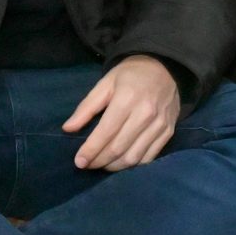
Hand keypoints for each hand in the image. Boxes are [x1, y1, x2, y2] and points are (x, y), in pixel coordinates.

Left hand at [63, 55, 179, 170]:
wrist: (164, 68)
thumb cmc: (130, 75)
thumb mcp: (105, 83)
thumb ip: (86, 107)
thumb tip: (67, 129)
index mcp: (127, 99)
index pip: (106, 132)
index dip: (91, 150)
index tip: (79, 161)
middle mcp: (145, 114)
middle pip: (118, 148)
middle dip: (99, 161)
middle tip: (87, 165)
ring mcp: (159, 125)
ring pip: (134, 157)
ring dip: (114, 167)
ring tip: (102, 165)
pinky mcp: (168, 132)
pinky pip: (149, 157)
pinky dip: (133, 165)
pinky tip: (121, 163)